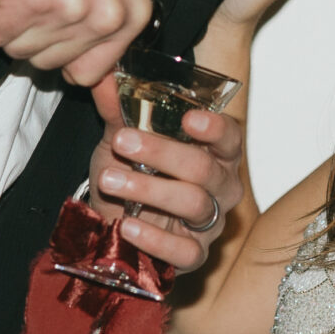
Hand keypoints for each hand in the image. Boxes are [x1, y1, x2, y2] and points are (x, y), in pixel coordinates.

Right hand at [0, 0, 151, 85]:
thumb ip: (108, 27)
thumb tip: (98, 81)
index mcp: (131, 14)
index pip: (90, 73)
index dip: (64, 59)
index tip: (52, 42)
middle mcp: (104, 16)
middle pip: (50, 64)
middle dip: (33, 39)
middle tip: (33, 3)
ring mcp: (67, 10)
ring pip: (20, 50)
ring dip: (9, 28)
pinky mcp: (27, 2)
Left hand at [83, 80, 244, 275]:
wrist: (109, 220)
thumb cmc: (129, 174)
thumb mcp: (120, 140)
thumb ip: (117, 111)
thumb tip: (104, 78)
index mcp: (214, 153)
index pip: (230, 138)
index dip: (215, 128)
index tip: (188, 118)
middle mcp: (221, 187)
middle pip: (206, 169)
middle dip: (163, 153)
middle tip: (123, 141)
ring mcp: (210, 224)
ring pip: (194, 204)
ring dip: (149, 189)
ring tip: (110, 180)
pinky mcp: (194, 256)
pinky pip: (186, 251)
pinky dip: (156, 240)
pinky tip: (128, 226)